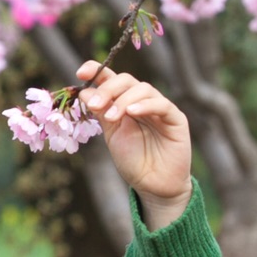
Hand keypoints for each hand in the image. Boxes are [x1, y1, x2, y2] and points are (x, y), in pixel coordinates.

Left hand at [78, 62, 191, 226]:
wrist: (154, 186)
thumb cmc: (134, 161)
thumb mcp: (112, 135)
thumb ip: (101, 113)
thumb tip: (83, 92)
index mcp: (125, 103)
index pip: (112, 79)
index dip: (97, 71)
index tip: (81, 72)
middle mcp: (142, 101)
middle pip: (126, 80)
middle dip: (108, 89)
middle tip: (94, 105)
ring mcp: (160, 108)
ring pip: (143, 89)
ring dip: (123, 99)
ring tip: (111, 117)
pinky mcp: (176, 119)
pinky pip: (162, 105)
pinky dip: (145, 105)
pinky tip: (132, 112)